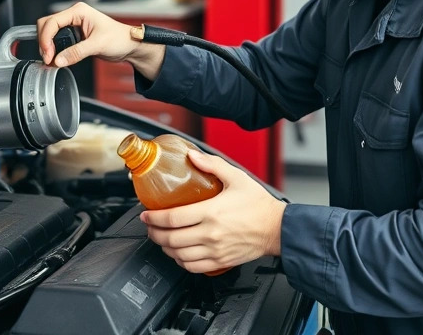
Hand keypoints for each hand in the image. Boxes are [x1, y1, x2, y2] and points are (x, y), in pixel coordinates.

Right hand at [36, 2, 165, 79]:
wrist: (129, 45)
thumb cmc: (120, 38)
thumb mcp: (98, 45)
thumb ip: (76, 52)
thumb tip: (58, 60)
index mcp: (78, 11)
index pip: (52, 22)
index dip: (46, 38)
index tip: (48, 54)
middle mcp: (74, 16)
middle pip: (47, 25)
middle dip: (44, 42)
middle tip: (48, 58)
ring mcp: (73, 26)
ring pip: (50, 33)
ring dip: (48, 47)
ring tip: (52, 61)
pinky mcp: (74, 36)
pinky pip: (57, 41)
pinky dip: (53, 50)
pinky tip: (56, 60)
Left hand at [140, 149, 286, 273]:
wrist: (277, 228)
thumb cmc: (259, 205)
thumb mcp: (236, 177)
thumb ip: (212, 164)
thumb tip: (192, 155)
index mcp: (211, 212)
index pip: (172, 218)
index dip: (153, 218)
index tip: (146, 214)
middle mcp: (210, 234)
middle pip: (170, 239)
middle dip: (153, 233)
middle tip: (149, 226)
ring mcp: (214, 250)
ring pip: (178, 255)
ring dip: (164, 248)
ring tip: (160, 239)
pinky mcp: (220, 261)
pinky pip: (192, 267)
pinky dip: (179, 261)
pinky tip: (177, 253)